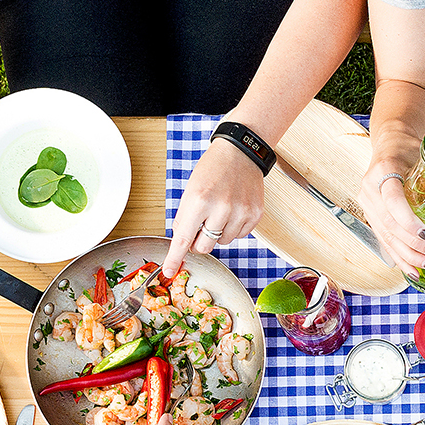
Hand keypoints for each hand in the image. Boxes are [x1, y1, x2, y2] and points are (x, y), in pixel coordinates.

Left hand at [165, 147, 264, 275]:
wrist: (241, 153)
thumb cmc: (212, 169)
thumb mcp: (190, 191)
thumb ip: (185, 218)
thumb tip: (183, 244)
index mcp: (199, 200)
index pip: (183, 238)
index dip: (175, 258)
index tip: (169, 271)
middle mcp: (221, 208)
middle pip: (204, 247)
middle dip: (198, 242)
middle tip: (200, 226)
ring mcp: (240, 212)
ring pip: (222, 242)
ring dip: (218, 232)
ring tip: (221, 210)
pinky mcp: (255, 215)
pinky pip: (239, 236)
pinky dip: (233, 227)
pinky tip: (233, 210)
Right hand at [357, 159, 424, 277]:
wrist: (391, 144)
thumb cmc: (410, 150)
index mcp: (386, 168)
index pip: (392, 198)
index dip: (408, 220)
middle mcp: (372, 187)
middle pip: (389, 224)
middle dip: (413, 245)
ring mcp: (368, 203)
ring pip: (385, 237)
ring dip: (407, 256)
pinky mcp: (371, 216)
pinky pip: (383, 241)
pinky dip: (399, 258)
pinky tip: (412, 269)